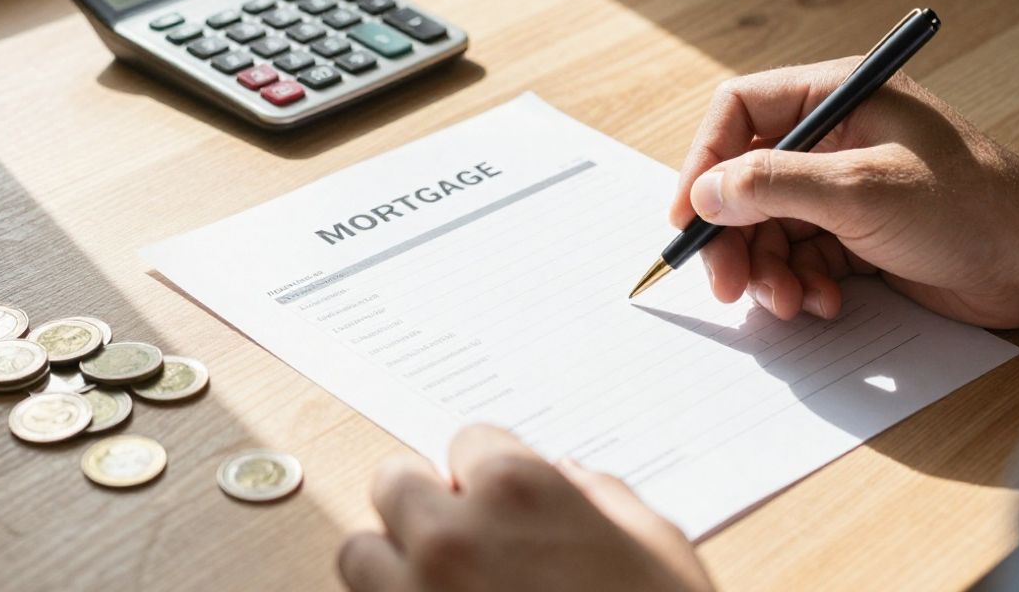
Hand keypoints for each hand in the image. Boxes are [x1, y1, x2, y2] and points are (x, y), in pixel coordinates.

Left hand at [338, 425, 713, 591]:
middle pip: (395, 483)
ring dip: (390, 565)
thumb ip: (605, 499)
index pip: (466, 441)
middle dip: (425, 506)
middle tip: (463, 541)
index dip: (487, 475)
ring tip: (438, 591)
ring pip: (359, 553)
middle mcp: (453, 535)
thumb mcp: (658, 550)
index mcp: (518, 490)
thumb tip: (572, 479)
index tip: (501, 503)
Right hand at [670, 57, 1018, 329]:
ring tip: (789, 302)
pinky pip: (802, 254)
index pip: (741, 112)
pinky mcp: (857, 231)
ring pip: (771, 224)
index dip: (704, 162)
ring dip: (770, 268)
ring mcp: (845, 184)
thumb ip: (773, 185)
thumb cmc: (967, 208)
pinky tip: (824, 303)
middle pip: (748, 178)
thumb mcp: (859, 191)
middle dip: (735, 235)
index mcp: (839, 94)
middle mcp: (837, 133)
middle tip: (728, 284)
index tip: (688, 216)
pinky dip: (801, 282)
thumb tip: (704, 193)